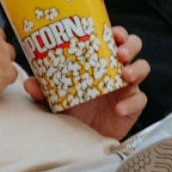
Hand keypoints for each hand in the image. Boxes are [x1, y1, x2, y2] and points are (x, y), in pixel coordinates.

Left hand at [24, 26, 149, 140]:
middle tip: (120, 53)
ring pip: (143, 67)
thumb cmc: (71, 111)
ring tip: (125, 75)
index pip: (113, 37)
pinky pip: (140, 99)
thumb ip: (44, 90)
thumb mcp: (55, 99)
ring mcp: (126, 87)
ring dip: (137, 68)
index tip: (112, 33)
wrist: (81, 140)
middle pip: (133, 46)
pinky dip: (132, 103)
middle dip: (130, 45)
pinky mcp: (132, 106)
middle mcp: (115, 69)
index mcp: (99, 60)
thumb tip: (29, 82)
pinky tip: (119, 108)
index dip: (116, 32)